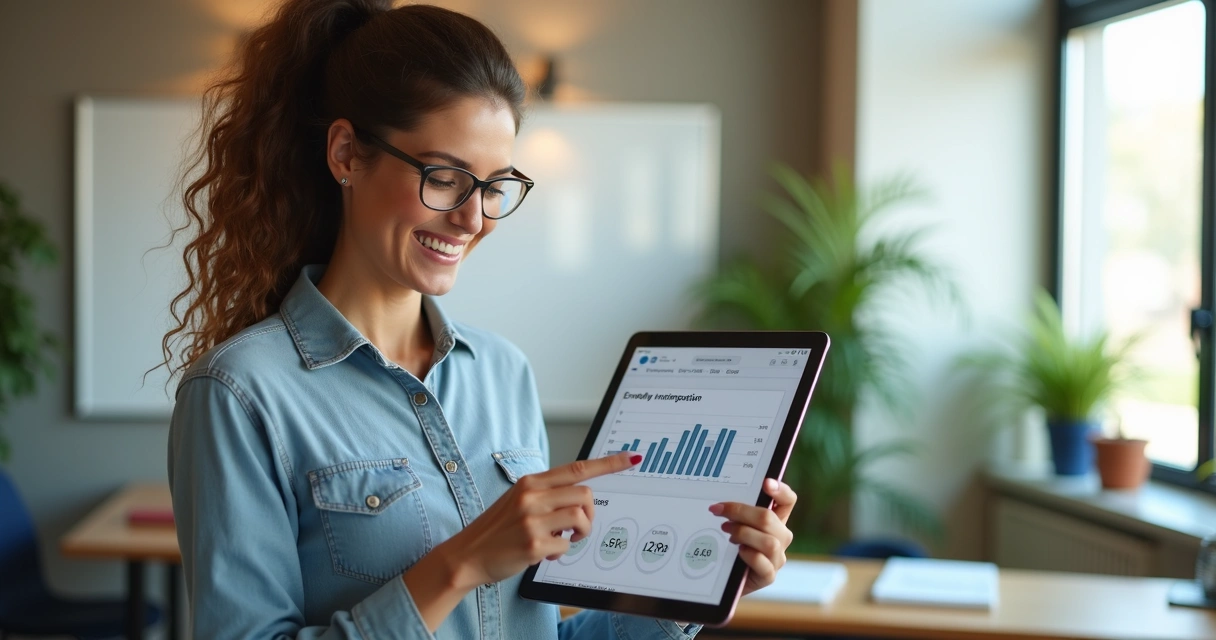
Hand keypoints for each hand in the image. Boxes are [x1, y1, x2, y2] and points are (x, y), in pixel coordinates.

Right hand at [444, 451, 640, 586]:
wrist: (467, 555)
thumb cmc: (497, 529)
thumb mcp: (518, 501)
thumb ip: (546, 495)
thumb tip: (580, 499)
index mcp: (531, 483)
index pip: (577, 468)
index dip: (608, 464)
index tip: (630, 459)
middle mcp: (532, 496)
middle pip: (585, 495)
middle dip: (589, 514)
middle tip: (577, 527)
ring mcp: (532, 520)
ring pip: (580, 518)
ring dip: (580, 533)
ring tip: (563, 540)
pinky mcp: (533, 544)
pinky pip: (565, 546)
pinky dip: (561, 553)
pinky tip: (546, 554)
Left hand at [709, 478, 796, 595]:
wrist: (723, 580)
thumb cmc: (729, 549)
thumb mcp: (734, 525)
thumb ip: (737, 513)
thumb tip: (722, 501)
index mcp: (775, 521)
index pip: (787, 501)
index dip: (781, 490)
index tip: (765, 483)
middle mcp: (780, 538)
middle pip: (770, 519)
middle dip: (742, 512)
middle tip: (720, 511)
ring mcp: (776, 558)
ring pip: (769, 542)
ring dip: (744, 534)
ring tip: (727, 532)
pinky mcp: (768, 576)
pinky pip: (764, 564)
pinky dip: (750, 556)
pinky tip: (738, 552)